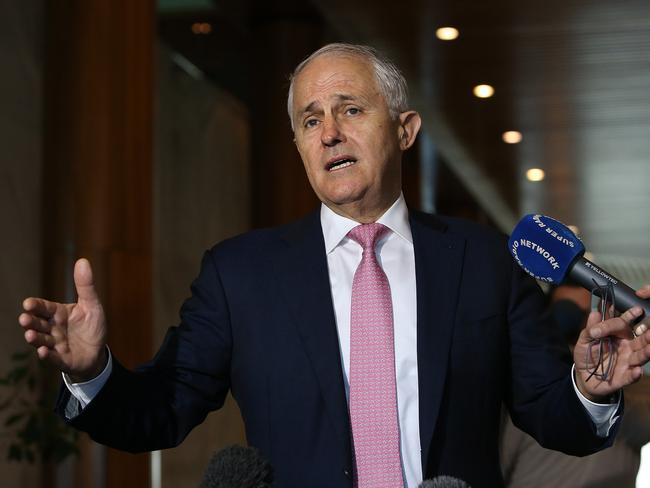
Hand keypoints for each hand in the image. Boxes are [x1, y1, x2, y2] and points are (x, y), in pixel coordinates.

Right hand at [18, 258, 107, 381]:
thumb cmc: (92, 326)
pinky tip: (42, 352)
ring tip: (30, 335)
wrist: (98, 352)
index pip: (45, 308)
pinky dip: (47, 356)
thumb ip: (85, 286)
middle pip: (39, 324)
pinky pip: (53, 358)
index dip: (36, 306)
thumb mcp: (92, 305)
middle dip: (31, 322)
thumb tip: (83, 260)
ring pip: (41, 341)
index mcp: (59, 314)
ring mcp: (56, 345)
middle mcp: (53, 329)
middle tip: (24, 318)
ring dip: (35, 339)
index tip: (28, 303)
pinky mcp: (62, 359)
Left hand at [573, 290, 649, 401]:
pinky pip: (631, 376)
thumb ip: (591, 329)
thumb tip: (595, 313)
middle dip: (648, 335)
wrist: (583, 375)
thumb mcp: (585, 340)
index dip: (630, 316)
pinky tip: (638, 370)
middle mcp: (627, 347)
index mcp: (618, 335)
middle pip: (640, 340)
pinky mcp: (624, 377)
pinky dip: (635, 374)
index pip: (624, 324)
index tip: (637, 310)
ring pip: (640, 356)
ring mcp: (627, 362)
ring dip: (647, 352)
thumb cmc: (587, 354)